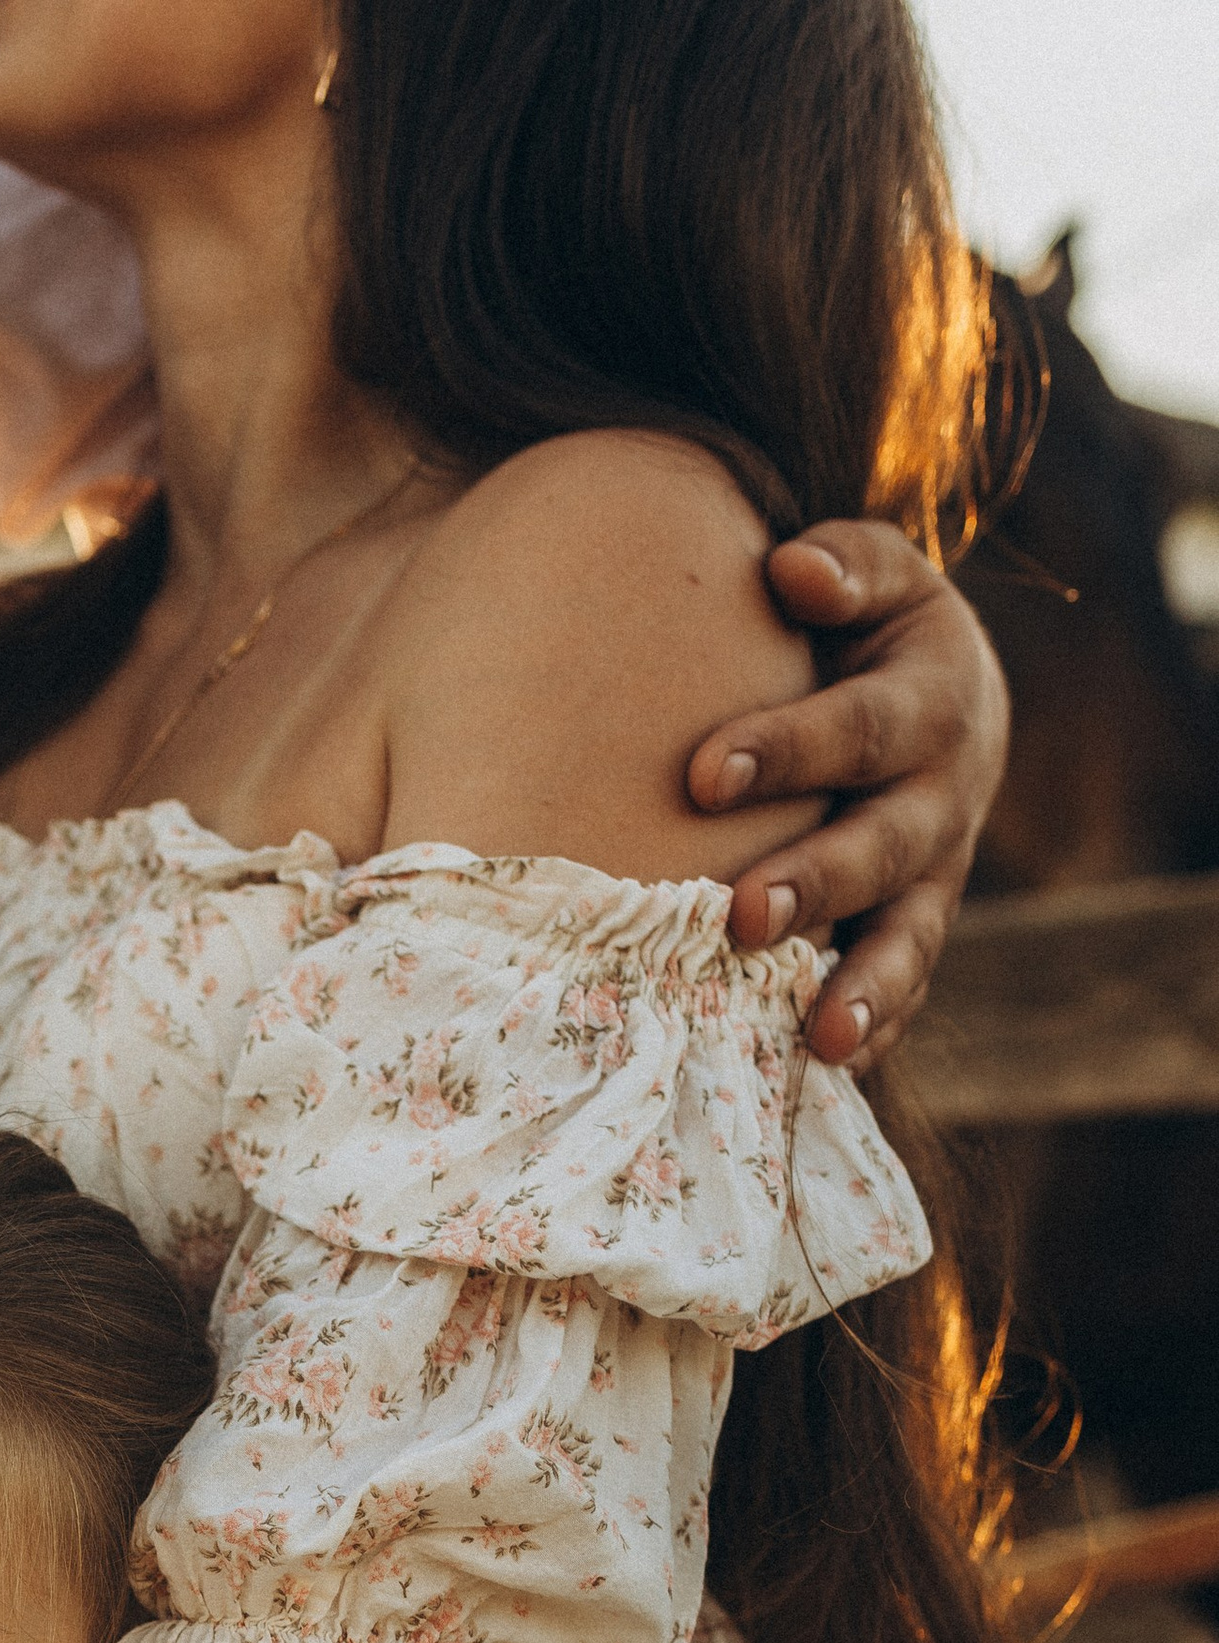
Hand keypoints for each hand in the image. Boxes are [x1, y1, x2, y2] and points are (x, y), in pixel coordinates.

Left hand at [691, 524, 1007, 1066]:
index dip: (787, 749)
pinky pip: (903, 989)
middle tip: (742, 918)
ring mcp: (936, 875)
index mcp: (935, 700)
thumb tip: (793, 569)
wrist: (929, 690)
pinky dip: (874, 1030)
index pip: (862, 728)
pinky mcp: (915, 928)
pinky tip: (829, 1071)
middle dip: (818, 884)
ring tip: (818, 1038)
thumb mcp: (875, 578)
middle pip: (886, 846)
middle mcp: (946, 796)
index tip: (700, 774)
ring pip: (910, 938)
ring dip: (866, 988)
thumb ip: (844, 568)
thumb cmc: (867, 627)